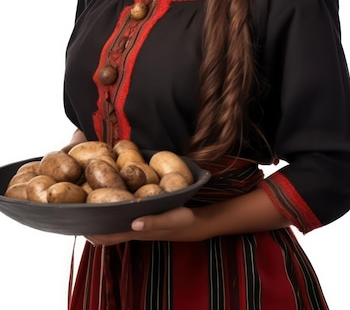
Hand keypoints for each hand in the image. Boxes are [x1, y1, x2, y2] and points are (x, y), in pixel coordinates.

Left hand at [86, 206, 208, 245]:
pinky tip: (113, 191)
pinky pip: (121, 213)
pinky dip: (113, 205)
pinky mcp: (142, 216)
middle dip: (89, 220)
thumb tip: (132, 222)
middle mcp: (132, 228)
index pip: (106, 236)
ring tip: (89, 195)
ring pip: (111, 221)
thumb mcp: (170, 219)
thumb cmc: (182, 220)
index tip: (76, 219)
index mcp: (135, 231)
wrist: (196, 223)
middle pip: (104, 229)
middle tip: (77, 203)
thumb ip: (153, 221)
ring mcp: (136, 223)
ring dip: (100, 212)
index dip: (89, 232)